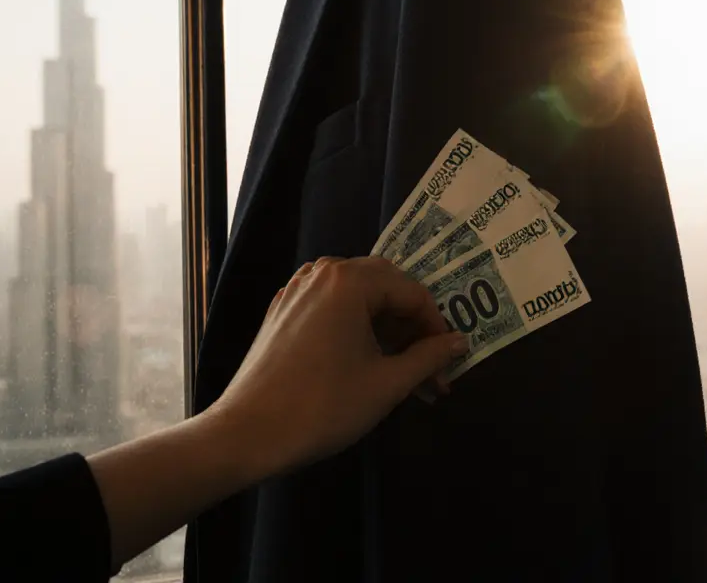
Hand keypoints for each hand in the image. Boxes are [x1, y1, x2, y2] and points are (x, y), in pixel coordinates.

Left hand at [208, 256, 467, 477]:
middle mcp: (322, 273)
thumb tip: (460, 342)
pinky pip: (332, 309)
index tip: (449, 364)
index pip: (412, 292)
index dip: (437, 328)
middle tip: (431, 370)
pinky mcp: (282, 311)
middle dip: (413, 329)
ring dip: (387, 332)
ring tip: (404, 375)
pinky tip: (367, 364)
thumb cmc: (323, 407)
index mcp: (349, 281)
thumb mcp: (386, 384)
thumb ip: (429, 358)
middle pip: (386, 289)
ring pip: (359, 300)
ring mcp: (297, 290)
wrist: (246, 434)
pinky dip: (357, 331)